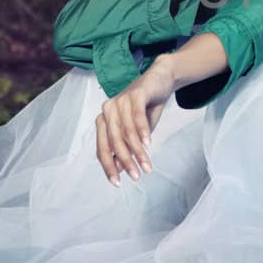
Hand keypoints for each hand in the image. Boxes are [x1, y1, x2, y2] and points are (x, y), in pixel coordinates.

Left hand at [95, 59, 176, 186]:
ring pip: (126, 131)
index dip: (109, 166)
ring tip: (147, 165)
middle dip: (125, 161)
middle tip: (136, 176)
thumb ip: (126, 147)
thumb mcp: (136, 132)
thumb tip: (119, 169)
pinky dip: (142, 131)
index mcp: (104, 120)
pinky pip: (136, 115)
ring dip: (137, 151)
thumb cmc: (146, 107)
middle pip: (114, 141)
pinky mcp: (135, 93)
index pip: (102, 148)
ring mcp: (120, 100)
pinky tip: (148, 143)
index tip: (117, 183)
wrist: (160, 80)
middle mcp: (107, 110)